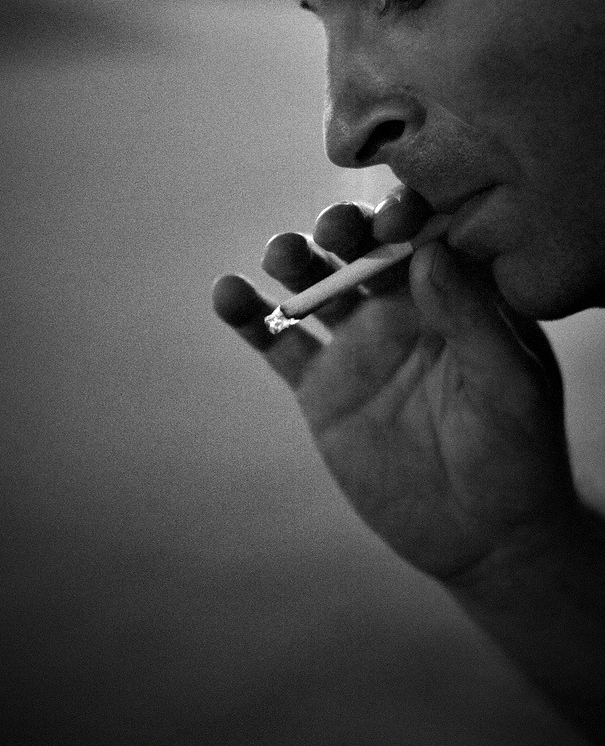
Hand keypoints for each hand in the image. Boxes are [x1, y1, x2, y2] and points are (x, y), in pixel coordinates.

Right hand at [212, 187, 578, 582]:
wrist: (480, 534)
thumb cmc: (517, 452)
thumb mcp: (512, 384)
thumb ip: (473, 317)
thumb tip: (427, 252)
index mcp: (456, 295)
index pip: (426, 233)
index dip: (406, 212)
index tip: (394, 216)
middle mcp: (401, 307)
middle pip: (362, 247)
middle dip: (344, 226)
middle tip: (335, 229)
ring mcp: (357, 343)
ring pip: (316, 284)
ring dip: (295, 258)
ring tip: (283, 254)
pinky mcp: (321, 385)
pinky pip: (279, 343)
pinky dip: (251, 317)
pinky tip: (228, 294)